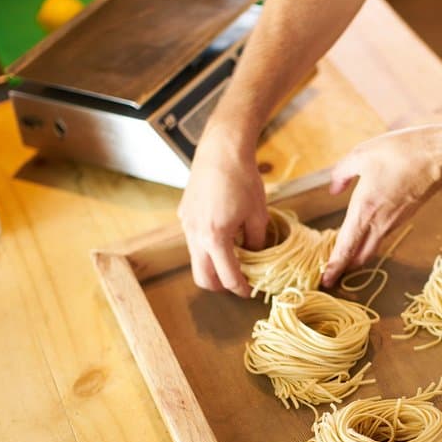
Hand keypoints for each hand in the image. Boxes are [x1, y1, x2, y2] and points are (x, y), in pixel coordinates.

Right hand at [177, 141, 267, 296]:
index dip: (240, 288)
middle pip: (202, 277)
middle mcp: (195, 234)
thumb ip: (257, 242)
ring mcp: (186, 224)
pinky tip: (224, 236)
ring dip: (212, 266)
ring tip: (233, 258)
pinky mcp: (184, 214)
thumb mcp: (258, 214)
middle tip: (238, 281)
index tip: (249, 292)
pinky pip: (193, 240)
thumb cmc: (243, 179)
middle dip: (220, 285)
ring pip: (195, 260)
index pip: (226, 277)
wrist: (221, 150)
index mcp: (215, 237)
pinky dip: (206, 247)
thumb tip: (255, 257)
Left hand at [323, 127, 441, 285]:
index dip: (335, 265)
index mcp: (364, 210)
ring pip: (373, 246)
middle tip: (333, 274)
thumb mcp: (360, 155)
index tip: (325, 281)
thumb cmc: (398, 152)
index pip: (346, 247)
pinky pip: (383, 234)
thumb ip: (342, 174)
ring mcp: (395, 222)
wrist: (437, 155)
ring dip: (359, 253)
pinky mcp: (405, 216)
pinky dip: (371, 239)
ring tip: (345, 255)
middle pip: (360, 256)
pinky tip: (365, 231)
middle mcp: (379, 222)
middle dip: (346, 267)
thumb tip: (334, 189)